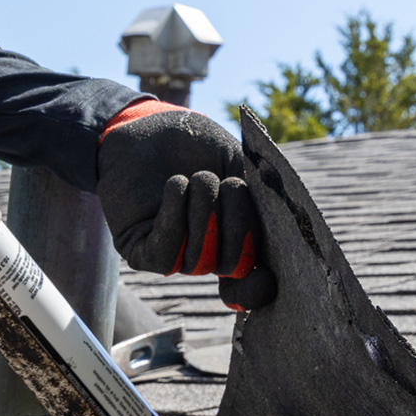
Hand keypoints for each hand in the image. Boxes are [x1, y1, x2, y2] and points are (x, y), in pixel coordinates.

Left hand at [96, 101, 275, 311]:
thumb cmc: (194, 145)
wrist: (144, 126)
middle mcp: (205, 255)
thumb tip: (275, 236)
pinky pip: (167, 255)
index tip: (264, 278)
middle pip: (232, 265)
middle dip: (235, 220)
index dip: (257, 289)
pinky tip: (175, 185)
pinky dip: (175, 215)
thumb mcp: (237, 165)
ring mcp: (174, 257)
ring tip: (194, 177)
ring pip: (201, 261)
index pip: (250, 285)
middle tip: (223, 182)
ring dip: (204, 211)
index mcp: (233, 240)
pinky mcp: (141, 253)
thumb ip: (256, 197)